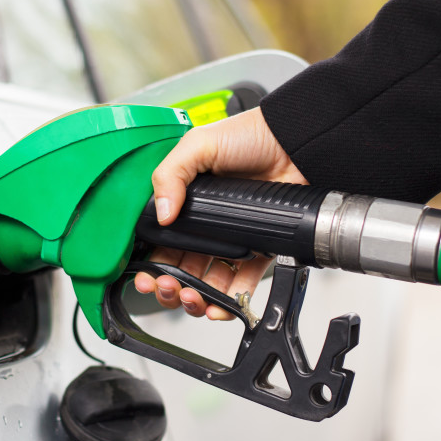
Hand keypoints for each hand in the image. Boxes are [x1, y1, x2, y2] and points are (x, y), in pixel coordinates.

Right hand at [133, 107, 306, 318]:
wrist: (294, 143)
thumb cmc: (249, 136)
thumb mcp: (199, 144)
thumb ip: (171, 174)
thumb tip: (162, 214)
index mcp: (184, 202)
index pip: (160, 242)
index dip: (150, 264)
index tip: (146, 279)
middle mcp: (204, 223)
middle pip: (179, 268)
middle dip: (169, 286)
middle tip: (168, 289)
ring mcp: (230, 238)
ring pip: (206, 280)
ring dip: (195, 297)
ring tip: (193, 298)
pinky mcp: (257, 248)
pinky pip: (240, 281)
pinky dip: (229, 299)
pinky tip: (220, 305)